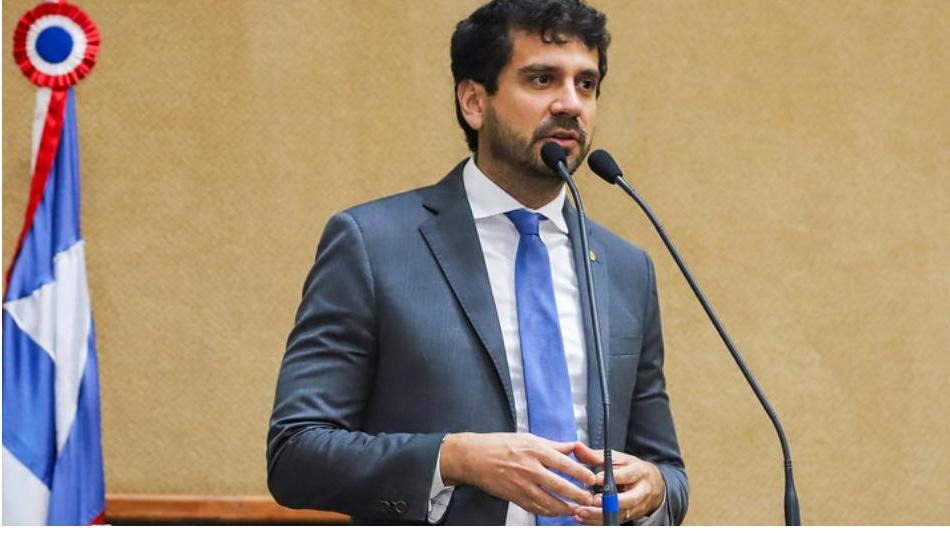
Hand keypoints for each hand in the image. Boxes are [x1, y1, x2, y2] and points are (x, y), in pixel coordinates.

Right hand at [439, 432, 596, 516]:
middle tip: (589, 499)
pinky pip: (535, 507)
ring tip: (576, 509)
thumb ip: (553, 445)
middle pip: (559, 485)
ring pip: (549, 501)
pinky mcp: (514, 496)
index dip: (581, 473)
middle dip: (577, 494)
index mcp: (535, 450)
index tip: (591, 479)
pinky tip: (557, 511)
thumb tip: (573, 447)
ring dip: (565, 507)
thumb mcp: (528, 438)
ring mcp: (521, 484)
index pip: (564, 463)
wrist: (474, 457)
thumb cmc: (499, 445)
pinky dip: (548, 512)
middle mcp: (529, 468)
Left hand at [570, 443, 665, 524]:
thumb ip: (596, 455)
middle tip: (593, 500)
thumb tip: (577, 447)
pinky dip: (597, 522)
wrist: (652, 485)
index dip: (614, 477)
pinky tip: (582, 519)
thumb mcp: (617, 459)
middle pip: (629, 499)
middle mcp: (641, 491)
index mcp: (639, 472)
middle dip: (611, 502)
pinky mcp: (629, 517)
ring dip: (600, 515)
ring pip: (620, 514)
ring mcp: (636, 507)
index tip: (596, 478)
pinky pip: (613, 522)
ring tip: (582, 512)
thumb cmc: (631, 469)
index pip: (628, 475)